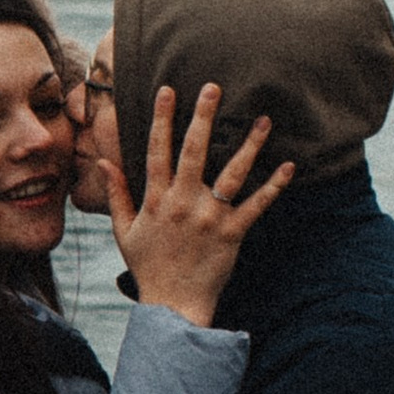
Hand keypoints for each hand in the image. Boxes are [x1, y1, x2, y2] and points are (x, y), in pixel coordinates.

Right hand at [96, 81, 293, 325]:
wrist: (172, 305)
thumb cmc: (148, 266)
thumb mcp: (124, 231)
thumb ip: (117, 194)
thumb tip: (104, 161)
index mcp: (157, 200)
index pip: (157, 151)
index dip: (162, 119)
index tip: (168, 90)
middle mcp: (183, 203)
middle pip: (194, 152)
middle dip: (203, 118)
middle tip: (213, 88)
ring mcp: (210, 218)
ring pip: (232, 174)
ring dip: (249, 146)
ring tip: (263, 120)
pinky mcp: (232, 234)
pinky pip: (256, 206)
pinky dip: (273, 186)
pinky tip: (289, 166)